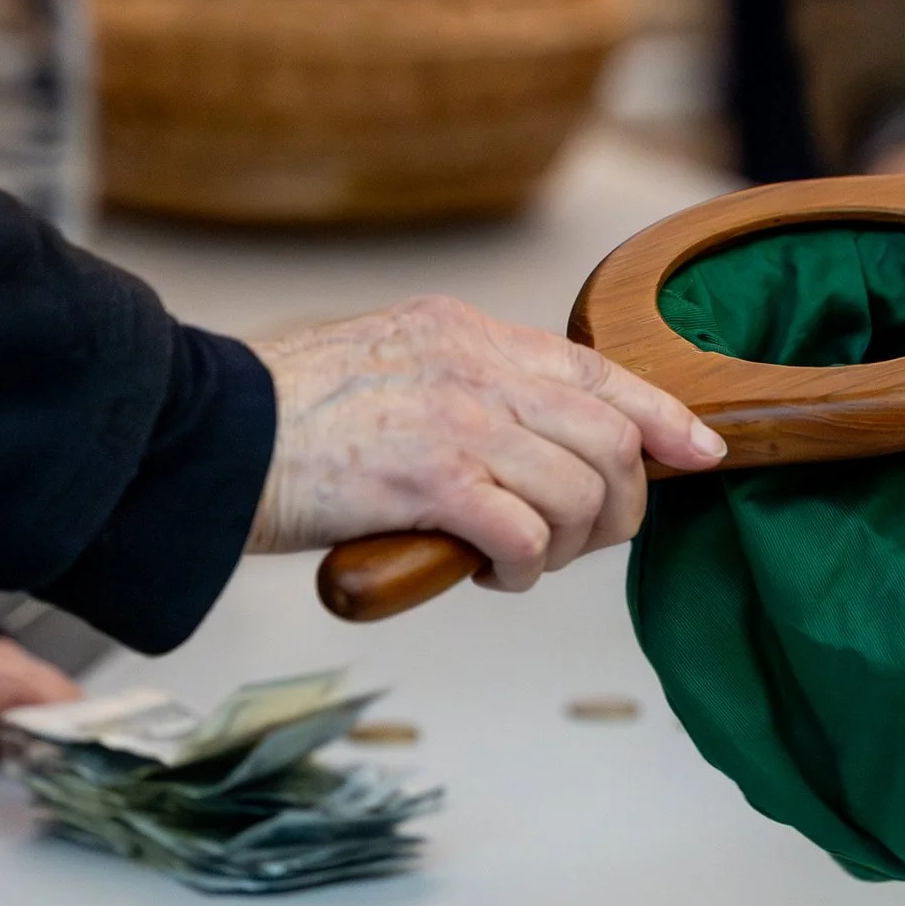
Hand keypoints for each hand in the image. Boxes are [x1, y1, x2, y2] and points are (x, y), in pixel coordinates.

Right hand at [246, 297, 726, 590]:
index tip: (701, 453)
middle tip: (577, 542)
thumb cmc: (290, 420)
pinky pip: (527, 536)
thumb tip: (539, 447)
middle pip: (611, 438)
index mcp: (469, 333)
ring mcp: (455, 418)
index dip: (666, 417)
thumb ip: (469, 391)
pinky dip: (525, 568)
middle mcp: (474, 365)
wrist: (203, 435)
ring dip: (565, 546)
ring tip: (517, 560)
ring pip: (580, 492)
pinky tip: (490, 572)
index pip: (600, 370)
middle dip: (619, 505)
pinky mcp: (429, 477)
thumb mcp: (395, 371)